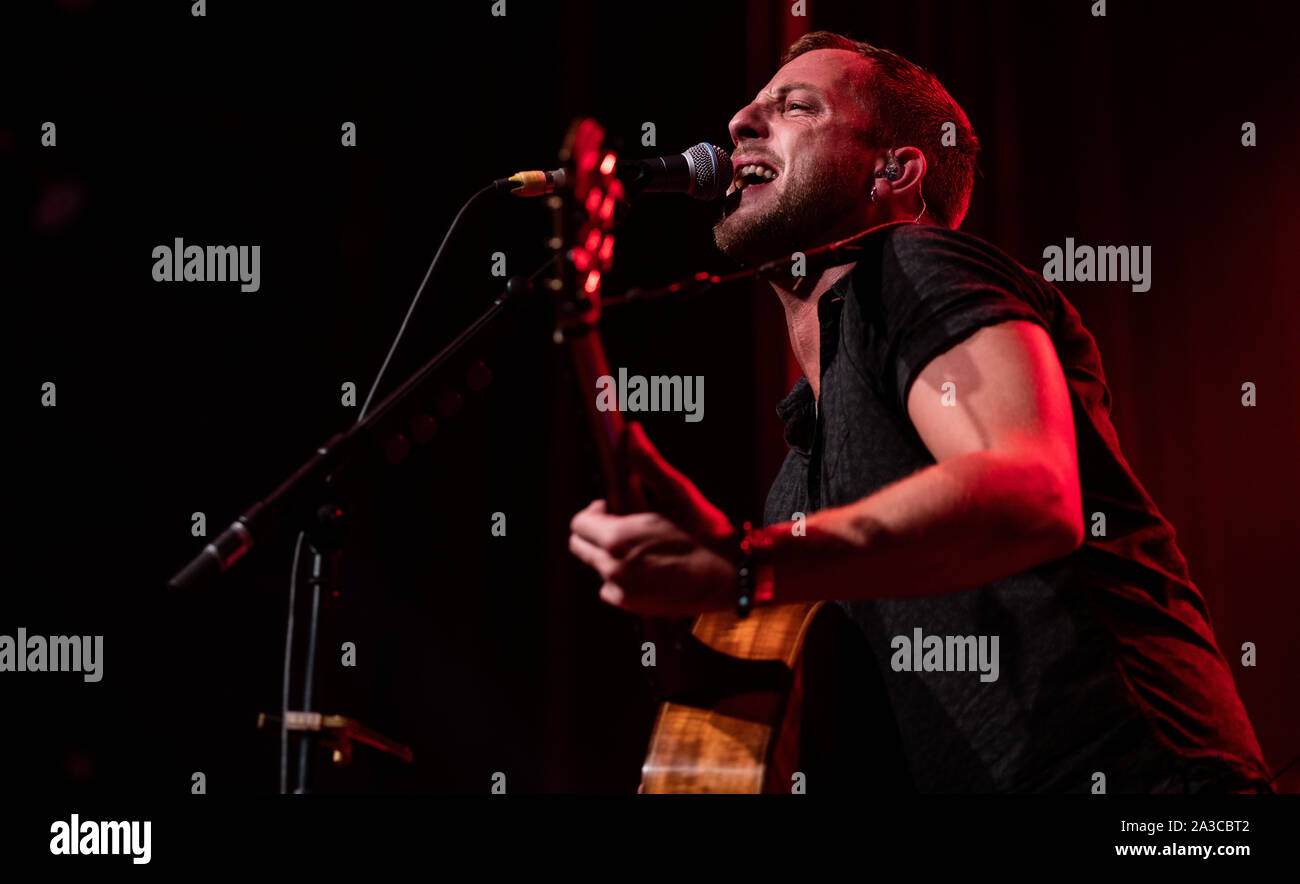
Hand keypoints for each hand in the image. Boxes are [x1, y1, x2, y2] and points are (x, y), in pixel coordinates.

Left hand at [568, 423, 737, 616]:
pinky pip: (614, 588)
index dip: (594, 511)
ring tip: (646, 546)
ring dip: (612, 555)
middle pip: (581, 547)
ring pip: (599, 567)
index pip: (578, 523)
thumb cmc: (708, 533)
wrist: (735, 576)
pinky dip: (624, 577)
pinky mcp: (634, 607)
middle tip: (628, 523)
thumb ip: (647, 463)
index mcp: (618, 539)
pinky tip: (653, 566)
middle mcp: (614, 569)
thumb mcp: (677, 493)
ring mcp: (623, 592)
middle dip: (598, 532)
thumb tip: (631, 431)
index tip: (613, 506)